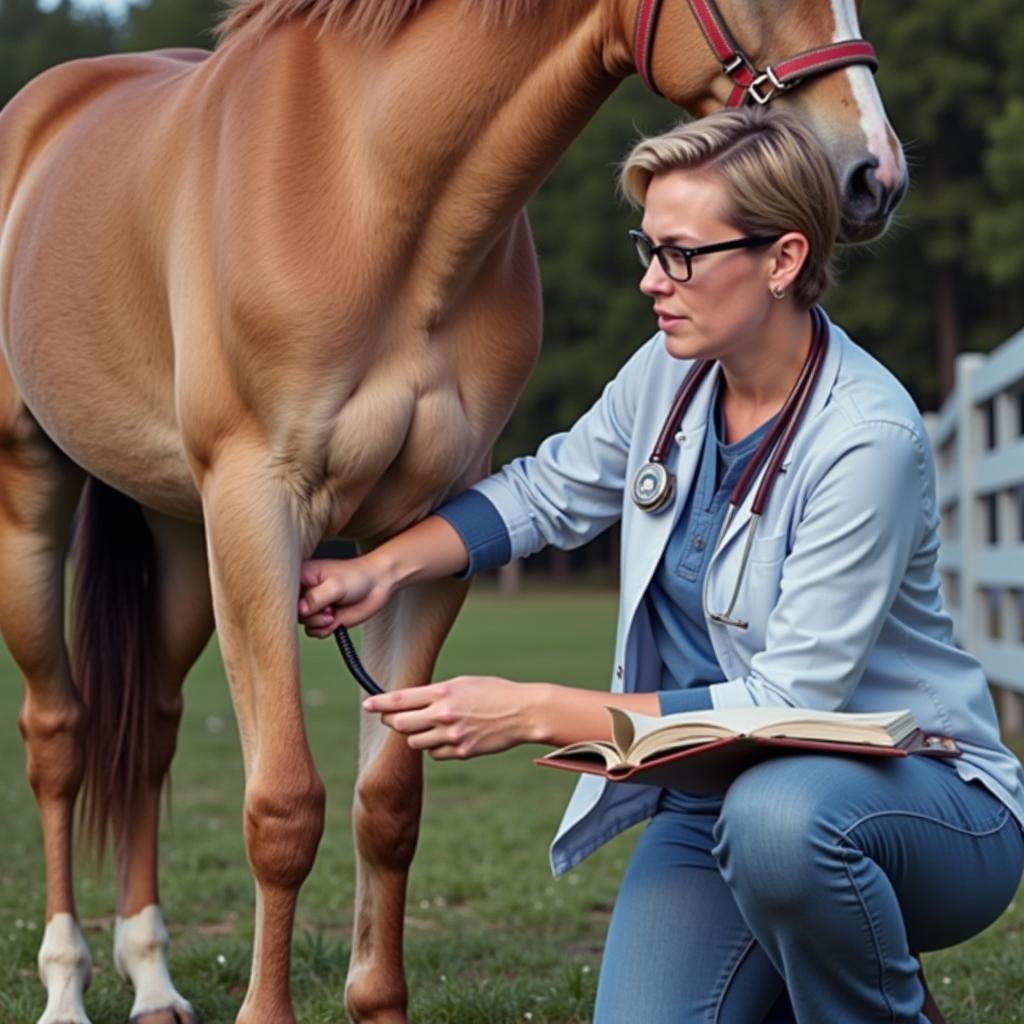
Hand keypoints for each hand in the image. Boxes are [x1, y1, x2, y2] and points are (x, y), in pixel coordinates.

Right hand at [297, 556, 392, 636]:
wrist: (377, 585)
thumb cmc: (357, 576)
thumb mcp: (335, 585)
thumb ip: (315, 598)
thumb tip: (300, 610)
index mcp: (301, 576)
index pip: (284, 594)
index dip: (293, 604)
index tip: (306, 607)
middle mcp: (305, 592)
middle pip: (293, 612)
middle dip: (311, 615)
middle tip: (327, 610)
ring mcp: (314, 606)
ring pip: (304, 624)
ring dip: (318, 623)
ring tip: (332, 613)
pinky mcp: (324, 618)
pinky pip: (314, 631)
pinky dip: (324, 630)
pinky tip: (334, 621)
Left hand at [362, 676, 540, 759]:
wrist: (523, 712)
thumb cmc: (493, 692)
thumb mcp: (463, 683)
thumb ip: (436, 693)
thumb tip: (412, 703)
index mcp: (443, 692)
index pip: (401, 699)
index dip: (379, 702)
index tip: (366, 704)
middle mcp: (443, 714)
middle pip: (401, 724)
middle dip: (394, 722)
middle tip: (395, 718)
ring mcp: (452, 735)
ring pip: (414, 742)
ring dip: (415, 736)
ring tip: (429, 726)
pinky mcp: (462, 751)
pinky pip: (434, 754)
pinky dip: (435, 748)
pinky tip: (448, 737)